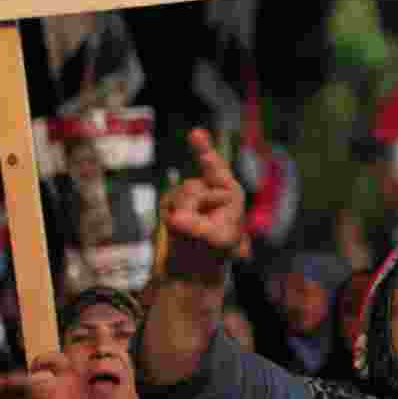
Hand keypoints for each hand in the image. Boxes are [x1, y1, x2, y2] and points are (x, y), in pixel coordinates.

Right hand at [163, 128, 246, 276]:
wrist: (196, 265)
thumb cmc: (216, 250)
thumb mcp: (215, 240)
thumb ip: (197, 227)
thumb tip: (176, 218)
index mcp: (230, 192)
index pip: (216, 168)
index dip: (204, 149)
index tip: (195, 133)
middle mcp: (212, 187)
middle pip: (191, 188)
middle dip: (189, 210)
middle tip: (196, 231)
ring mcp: (192, 192)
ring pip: (178, 196)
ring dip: (180, 217)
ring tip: (190, 232)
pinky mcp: (175, 200)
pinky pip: (168, 204)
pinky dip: (170, 217)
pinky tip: (178, 228)